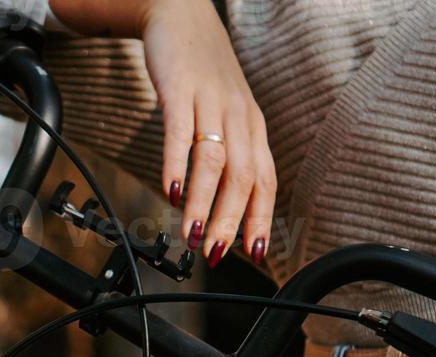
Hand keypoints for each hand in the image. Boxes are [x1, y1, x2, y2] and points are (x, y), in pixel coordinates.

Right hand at [138, 0, 275, 266]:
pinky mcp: (180, 88)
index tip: (255, 253)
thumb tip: (226, 207)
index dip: (260, 218)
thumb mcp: (227, 114)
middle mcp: (237, 116)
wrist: (181, 16)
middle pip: (242, 177)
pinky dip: (176, 165)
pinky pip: (180, 132)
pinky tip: (171, 191)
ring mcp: (210, 102)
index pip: (264, 181)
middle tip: (217, 253)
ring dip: (204, 203)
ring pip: (214, 160)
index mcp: (252, 128)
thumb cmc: (203, 74)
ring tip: (192, 234)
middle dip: (231, 220)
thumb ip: (230, 156)